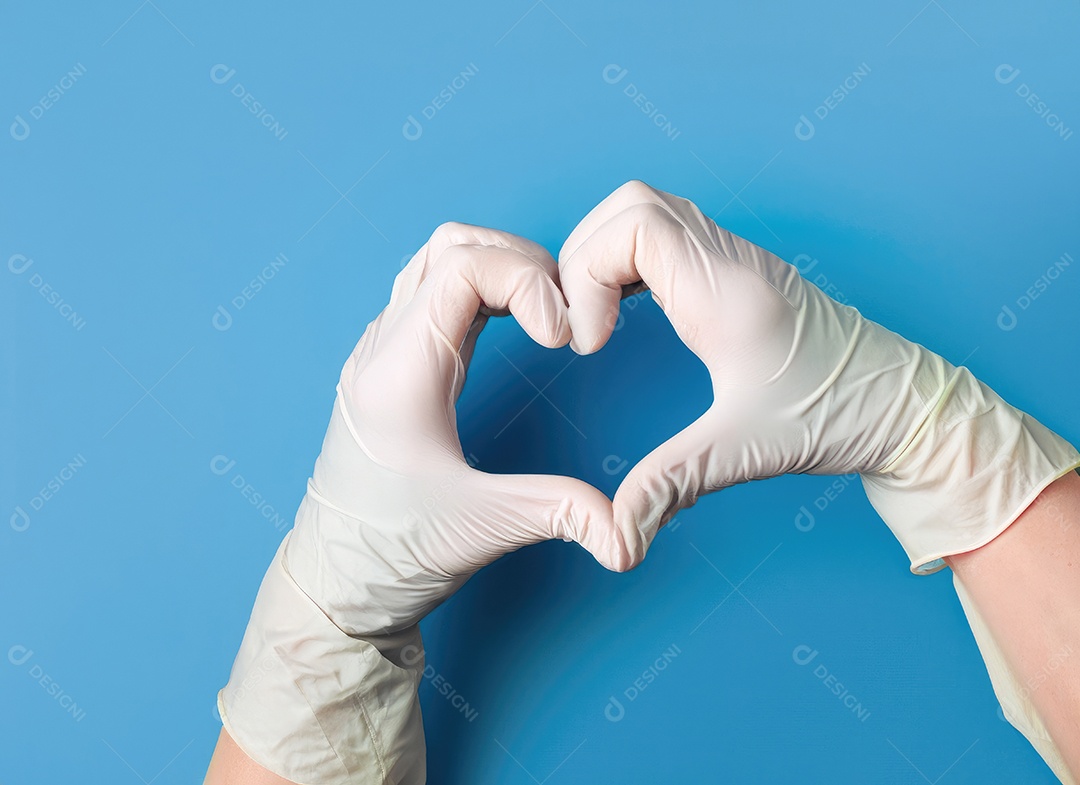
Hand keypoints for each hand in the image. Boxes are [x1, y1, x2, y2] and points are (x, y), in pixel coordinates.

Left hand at [218, 222, 630, 784]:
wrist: (336, 580)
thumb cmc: (392, 553)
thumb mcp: (482, 527)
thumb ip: (560, 513)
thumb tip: (626, 534)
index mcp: (400, 375)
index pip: (464, 267)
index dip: (529, 280)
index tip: (561, 336)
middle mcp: (382, 350)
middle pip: (450, 246)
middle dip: (519, 261)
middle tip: (562, 311)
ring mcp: (381, 353)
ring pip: (436, 260)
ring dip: (497, 268)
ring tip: (544, 312)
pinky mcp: (391, 366)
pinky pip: (431, 292)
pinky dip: (479, 289)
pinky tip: (513, 326)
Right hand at [558, 180, 1078, 572]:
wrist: (903, 407)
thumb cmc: (841, 415)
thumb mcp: (747, 449)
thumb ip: (671, 485)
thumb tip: (615, 538)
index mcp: (728, 292)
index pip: (634, 225)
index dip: (587, 273)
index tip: (589, 342)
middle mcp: (730, 262)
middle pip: (631, 205)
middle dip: (583, 258)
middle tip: (581, 327)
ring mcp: (735, 262)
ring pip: (648, 213)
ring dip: (605, 256)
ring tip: (596, 321)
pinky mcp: (736, 276)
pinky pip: (667, 238)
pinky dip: (629, 264)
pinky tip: (624, 314)